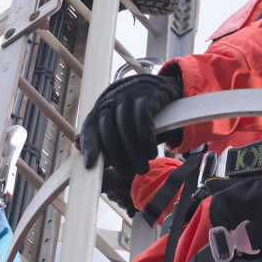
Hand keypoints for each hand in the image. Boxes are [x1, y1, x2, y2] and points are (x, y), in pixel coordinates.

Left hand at [78, 70, 183, 185]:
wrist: (171, 88)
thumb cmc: (146, 113)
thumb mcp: (127, 123)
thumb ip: (112, 140)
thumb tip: (97, 162)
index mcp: (103, 104)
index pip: (90, 125)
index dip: (89, 145)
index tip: (89, 165)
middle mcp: (113, 95)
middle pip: (108, 128)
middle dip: (116, 155)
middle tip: (127, 173)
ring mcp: (130, 91)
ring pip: (126, 125)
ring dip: (134, 152)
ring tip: (142, 168)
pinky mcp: (149, 92)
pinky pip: (143, 118)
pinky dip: (146, 139)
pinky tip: (151, 152)